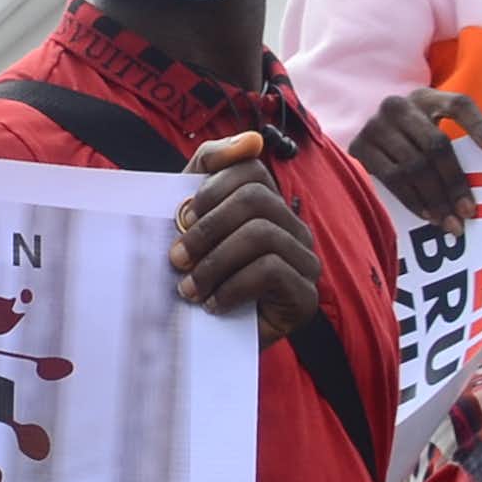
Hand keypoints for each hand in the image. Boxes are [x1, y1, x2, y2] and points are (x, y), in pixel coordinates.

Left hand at [172, 132, 320, 348]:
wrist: (201, 342)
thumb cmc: (194, 276)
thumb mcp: (190, 219)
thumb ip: (208, 168)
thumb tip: (251, 139)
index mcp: (267, 205)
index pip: (249, 170)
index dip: (209, 190)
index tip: (180, 219)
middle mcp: (292, 227)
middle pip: (255, 199)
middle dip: (206, 228)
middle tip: (175, 259)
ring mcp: (305, 261)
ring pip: (261, 234)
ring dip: (213, 262)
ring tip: (188, 288)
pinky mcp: (305, 296)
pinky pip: (270, 271)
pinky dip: (232, 286)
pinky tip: (213, 304)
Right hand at [349, 89, 481, 235]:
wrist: (369, 140)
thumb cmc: (412, 140)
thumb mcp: (433, 129)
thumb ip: (457, 142)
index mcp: (426, 97)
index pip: (458, 105)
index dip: (478, 125)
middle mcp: (398, 106)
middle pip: (435, 144)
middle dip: (454, 181)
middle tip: (468, 210)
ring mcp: (375, 126)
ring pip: (413, 166)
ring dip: (435, 198)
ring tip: (450, 222)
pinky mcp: (358, 147)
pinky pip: (391, 179)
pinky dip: (412, 200)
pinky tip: (427, 215)